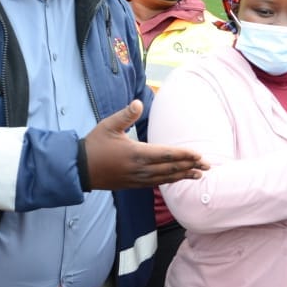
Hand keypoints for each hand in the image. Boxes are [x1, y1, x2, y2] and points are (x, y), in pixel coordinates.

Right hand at [82, 100, 207, 189]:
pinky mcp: (133, 184)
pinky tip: (177, 179)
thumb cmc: (94, 145)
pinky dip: (169, 181)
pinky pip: (155, 183)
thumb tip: (139, 102)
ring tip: (199, 175)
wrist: (78, 169)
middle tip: (208, 166)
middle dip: (190, 166)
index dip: (184, 155)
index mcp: (136, 153)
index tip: (199, 155)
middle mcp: (139, 169)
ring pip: (165, 178)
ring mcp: (137, 179)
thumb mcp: (108, 125)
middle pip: (170, 168)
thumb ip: (126, 115)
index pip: (166, 155)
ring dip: (183, 176)